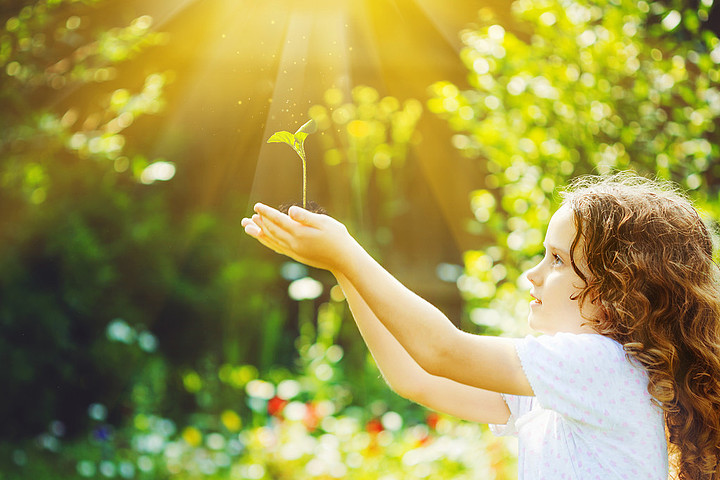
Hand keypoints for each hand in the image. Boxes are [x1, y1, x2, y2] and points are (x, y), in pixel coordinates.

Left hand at [241, 203, 356, 272]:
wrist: (344, 259)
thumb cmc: (337, 238)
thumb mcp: (324, 223)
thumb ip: (305, 217)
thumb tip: (290, 210)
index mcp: (299, 233)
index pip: (278, 220)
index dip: (267, 212)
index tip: (257, 206)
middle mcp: (293, 244)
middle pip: (272, 231)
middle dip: (260, 222)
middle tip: (249, 216)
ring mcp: (294, 251)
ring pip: (272, 240)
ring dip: (259, 233)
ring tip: (248, 227)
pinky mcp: (297, 256)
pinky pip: (277, 247)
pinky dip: (268, 242)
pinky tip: (265, 239)